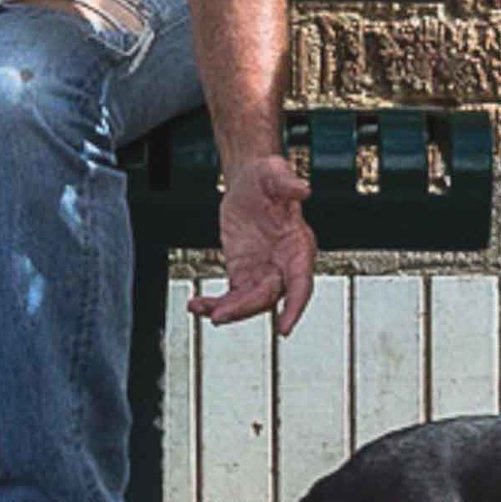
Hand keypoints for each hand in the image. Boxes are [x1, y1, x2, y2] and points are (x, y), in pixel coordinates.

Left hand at [191, 149, 318, 339]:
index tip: (285, 328)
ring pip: (249, 303)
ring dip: (227, 311)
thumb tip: (304, 190)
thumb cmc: (268, 177)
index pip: (301, 283)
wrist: (248, 184)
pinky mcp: (243, 274)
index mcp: (299, 246)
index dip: (295, 307)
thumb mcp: (275, 173)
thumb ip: (288, 182)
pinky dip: (214, 305)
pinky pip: (231, 297)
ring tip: (202, 309)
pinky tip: (196, 305)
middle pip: (269, 297)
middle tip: (220, 315)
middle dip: (246, 309)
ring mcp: (263, 272)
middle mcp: (284, 265)